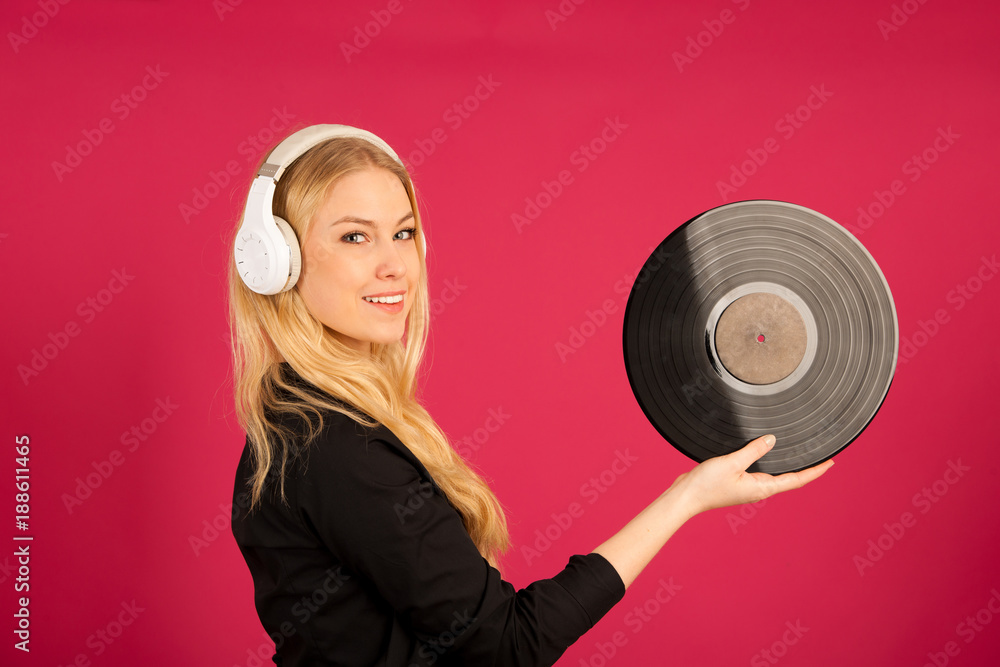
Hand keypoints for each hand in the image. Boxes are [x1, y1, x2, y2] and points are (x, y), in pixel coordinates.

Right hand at [668, 434, 834, 518]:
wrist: (685, 497)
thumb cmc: (706, 485)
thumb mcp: (732, 463)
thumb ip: (753, 450)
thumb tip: (772, 440)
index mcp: (762, 487)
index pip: (796, 480)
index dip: (815, 471)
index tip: (831, 463)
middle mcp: (758, 489)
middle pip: (789, 479)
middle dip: (806, 469)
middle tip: (821, 457)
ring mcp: (748, 486)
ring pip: (775, 475)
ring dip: (789, 467)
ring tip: (800, 456)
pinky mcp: (737, 482)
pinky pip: (759, 471)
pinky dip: (770, 464)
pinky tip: (766, 456)